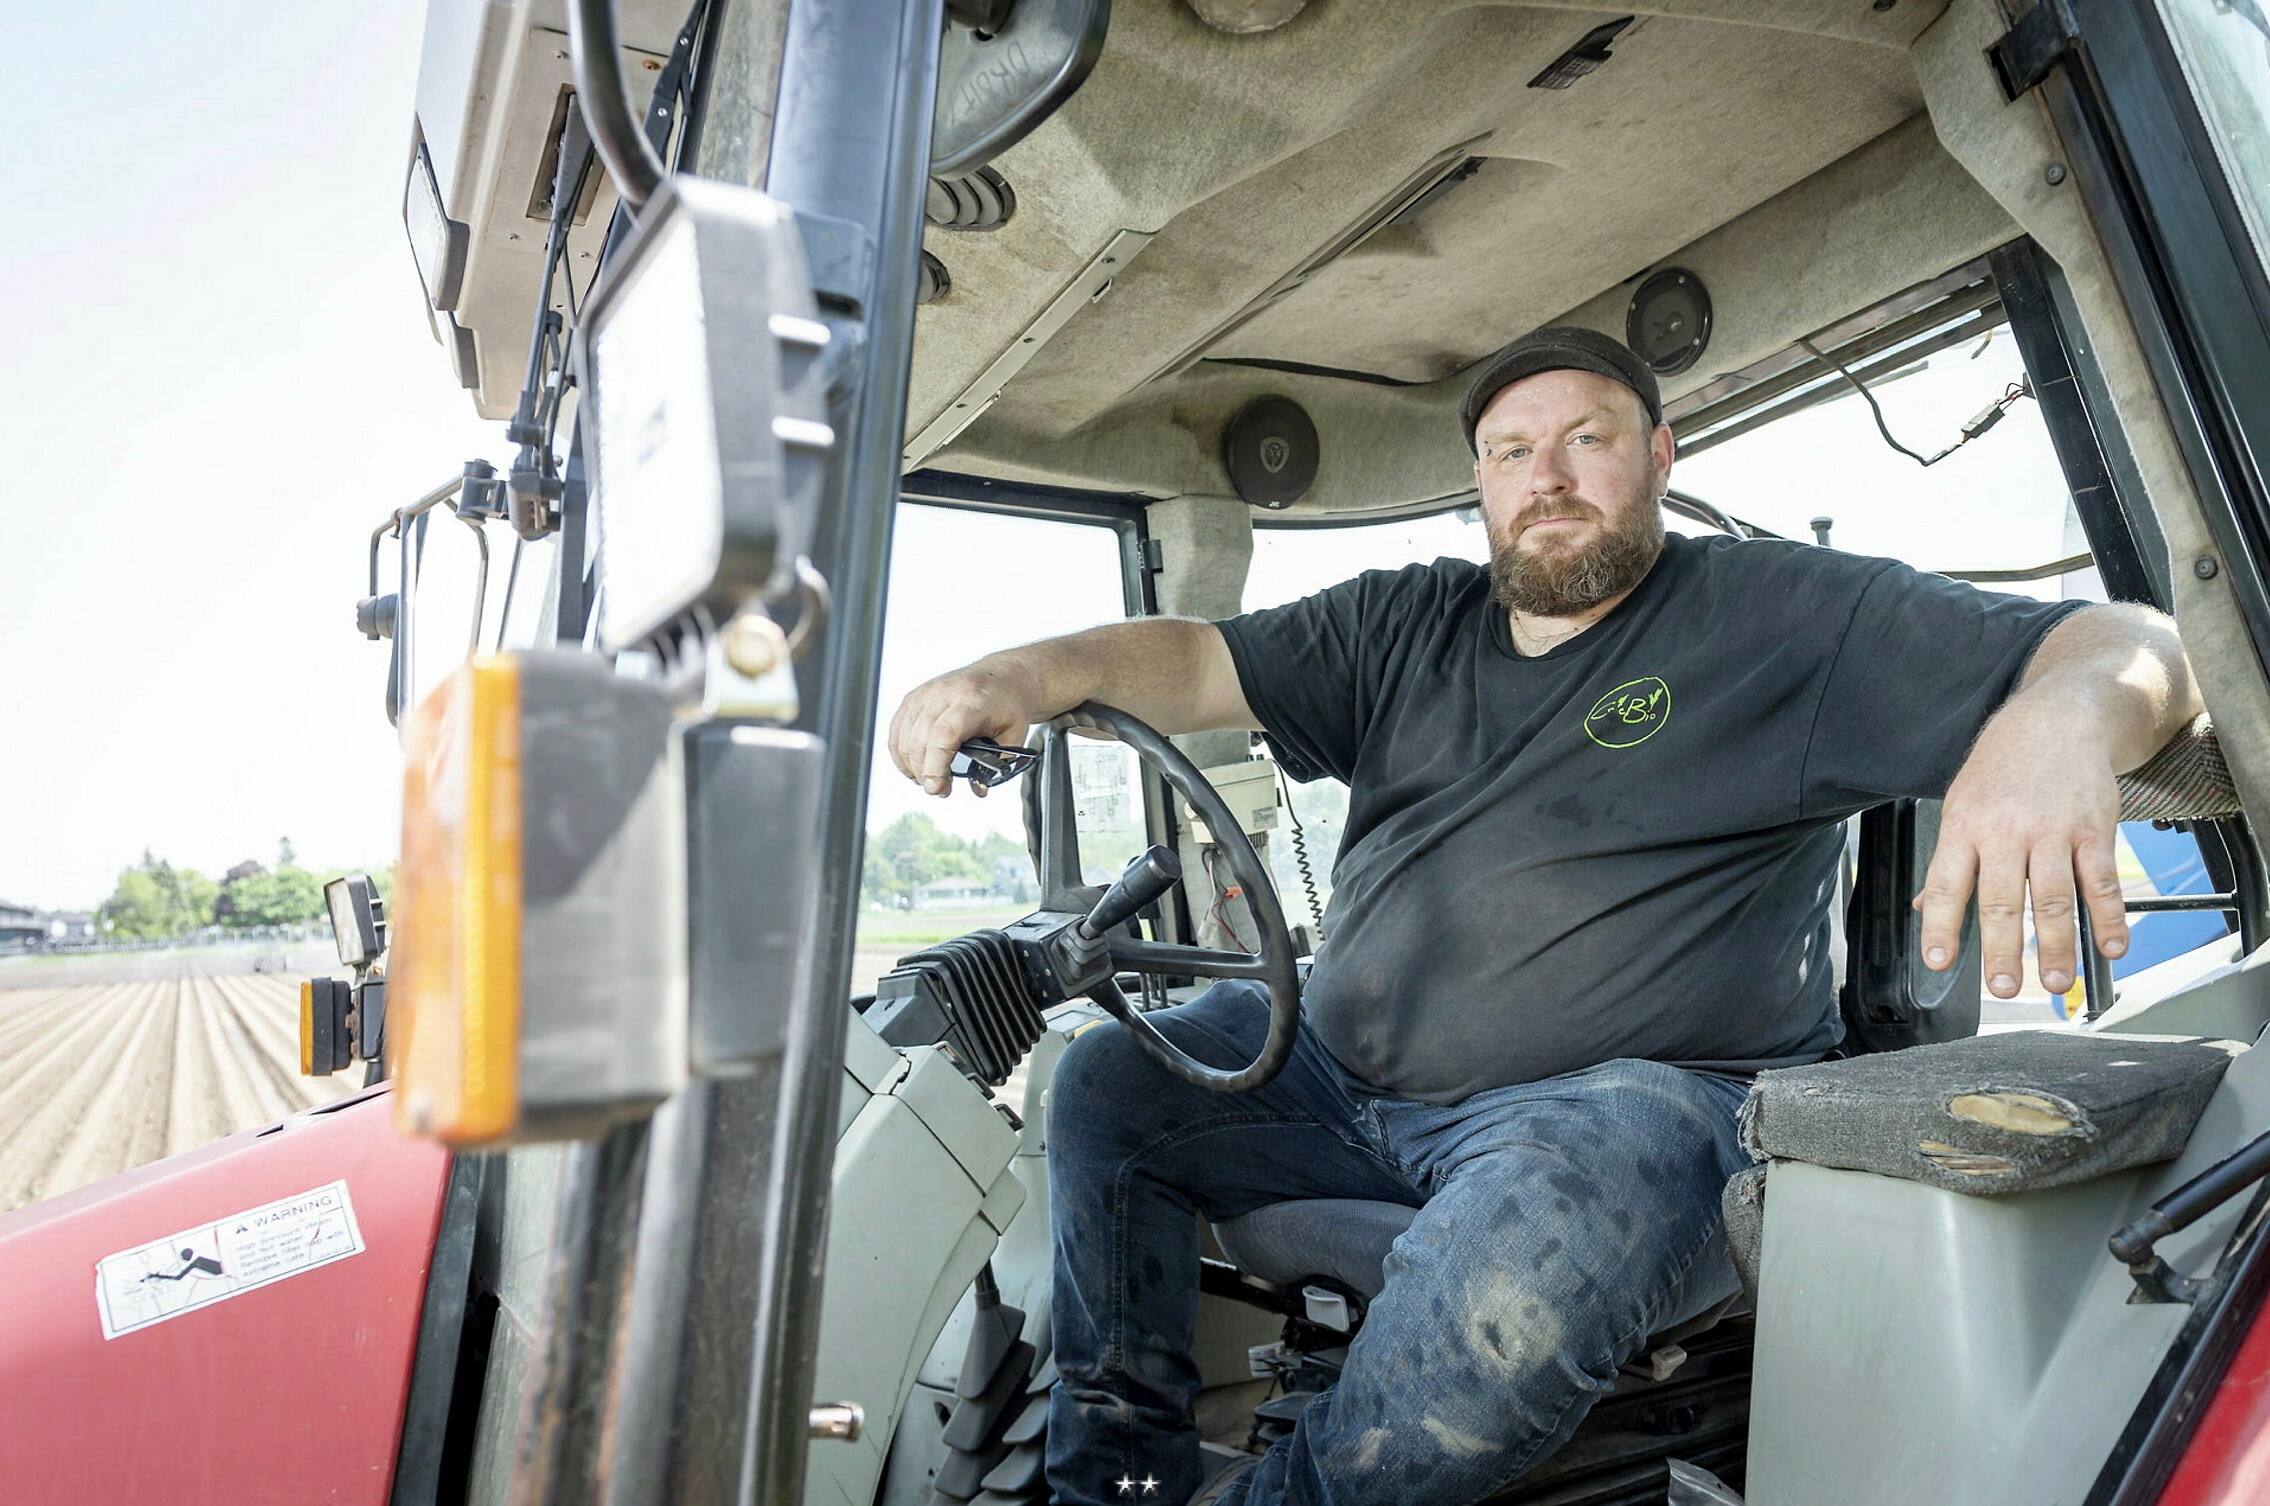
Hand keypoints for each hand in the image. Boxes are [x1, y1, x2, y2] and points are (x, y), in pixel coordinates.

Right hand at [887, 656, 1044, 798]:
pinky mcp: (915, 696)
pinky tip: (912, 765)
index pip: (944, 735)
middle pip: (920, 740)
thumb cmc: (1009, 703)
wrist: (1003, 675)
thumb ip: (998, 764)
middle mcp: (945, 693)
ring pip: (905, 737)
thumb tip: (978, 789)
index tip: (938, 788)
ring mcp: (926, 693)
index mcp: (973, 701)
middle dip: (924, 773)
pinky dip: (900, 752)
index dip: (935, 767)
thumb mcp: (1014, 735)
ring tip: (929, 779)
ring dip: (911, 765)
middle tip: (940, 790)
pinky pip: (897, 728)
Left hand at [1914, 703, 2127, 998]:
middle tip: (2003, 988)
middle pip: (2003, 900)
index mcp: (1965, 826)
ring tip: (2055, 983)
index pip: (1948, 884)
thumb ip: (1950, 860)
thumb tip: (1926, 909)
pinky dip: (2108, 917)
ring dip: (2056, 945)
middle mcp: (2007, 831)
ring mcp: (2053, 831)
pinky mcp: (2094, 829)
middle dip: (2004, 949)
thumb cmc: (2003, 765)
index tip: (1939, 961)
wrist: (2057, 719)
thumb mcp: (1961, 802)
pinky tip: (2111, 947)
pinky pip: (2102, 881)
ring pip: (2054, 898)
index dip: (1942, 926)